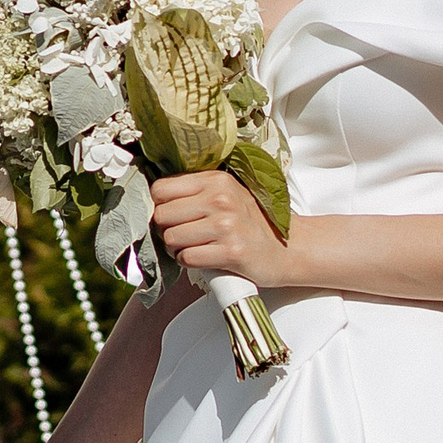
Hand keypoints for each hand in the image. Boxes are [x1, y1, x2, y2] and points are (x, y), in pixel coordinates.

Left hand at [152, 170, 292, 285]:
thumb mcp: (227, 194)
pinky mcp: (231, 252)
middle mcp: (221, 199)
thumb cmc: (252, 224)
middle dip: (166, 230)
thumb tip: (154, 201)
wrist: (288, 249)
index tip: (169, 215)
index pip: (161, 189)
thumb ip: (196, 192)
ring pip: (171, 238)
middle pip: (162, 215)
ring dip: (177, 249)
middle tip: (182, 235)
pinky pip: (187, 258)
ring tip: (195, 247)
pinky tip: (204, 258)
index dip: (159, 206)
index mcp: (216, 180)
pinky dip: (190, 262)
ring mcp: (226, 225)